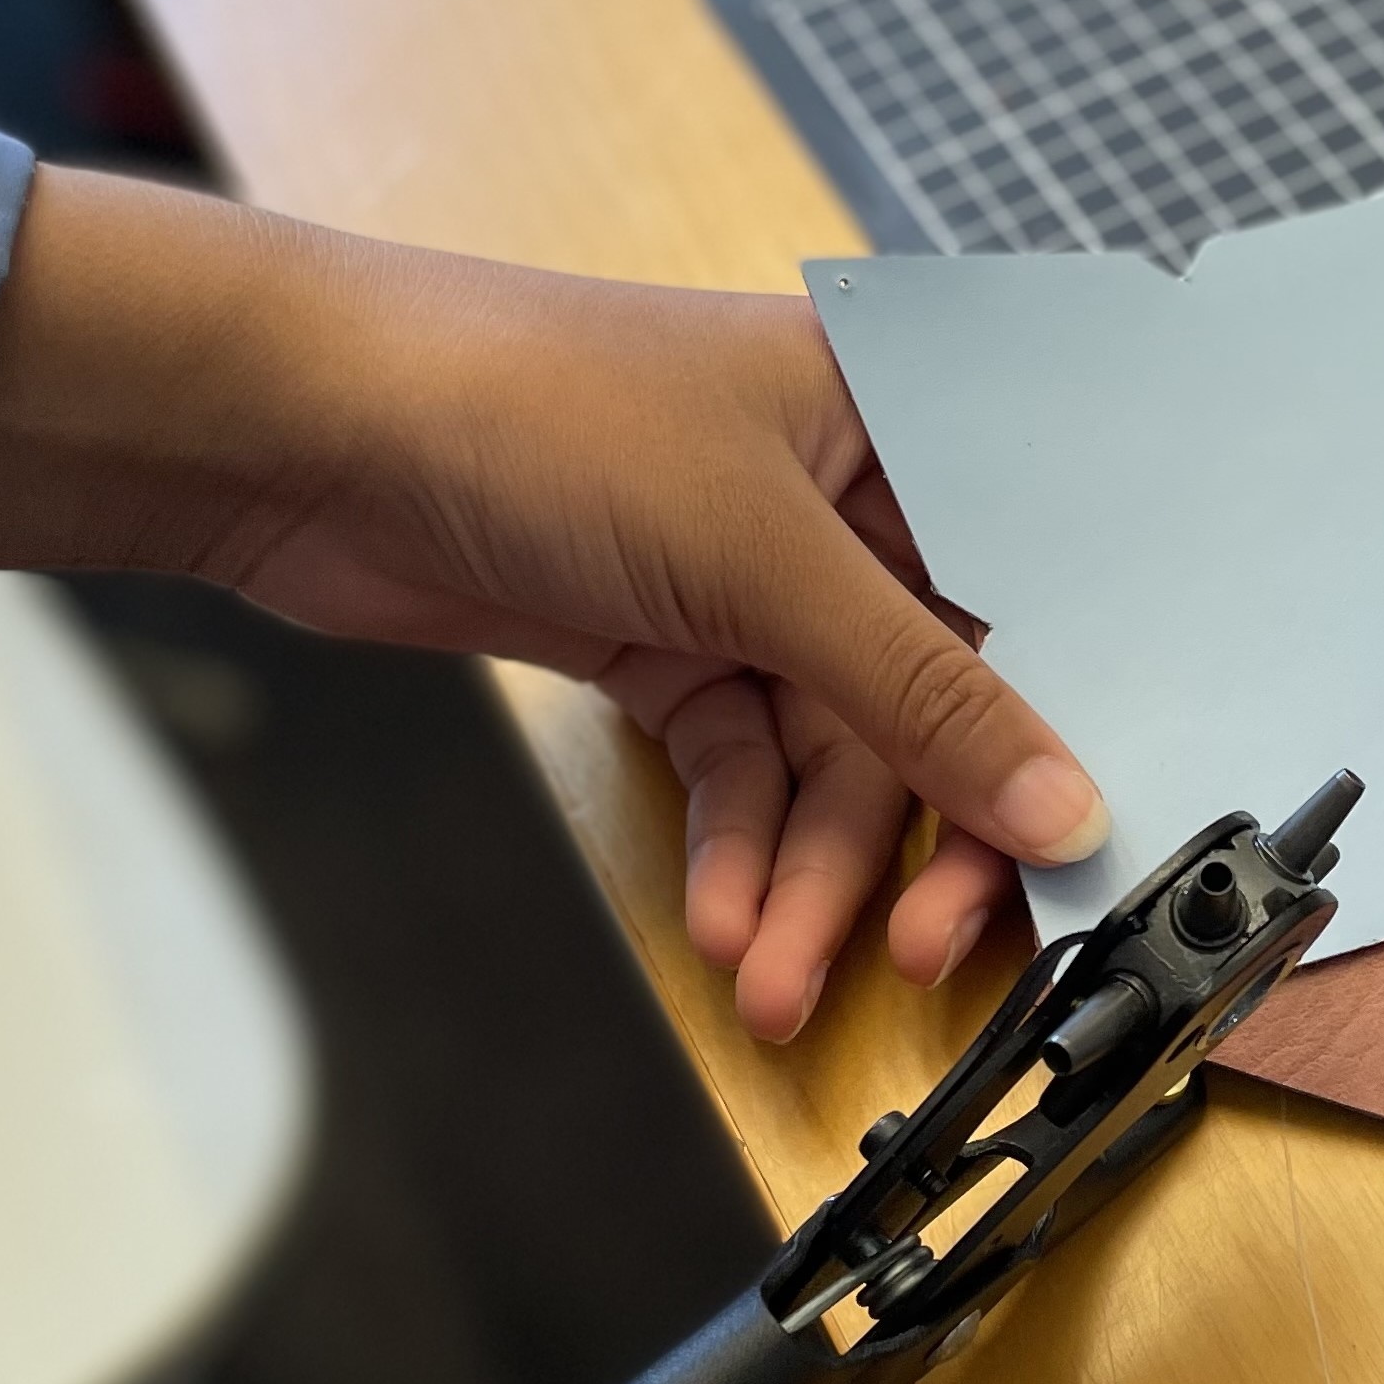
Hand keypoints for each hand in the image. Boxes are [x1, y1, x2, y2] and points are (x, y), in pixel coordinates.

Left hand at [0, 168, 1106, 1038]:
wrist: (308, 430)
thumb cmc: (537, 409)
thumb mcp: (763, 557)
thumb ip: (920, 695)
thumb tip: (1060, 799)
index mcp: (906, 416)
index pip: (1034, 590)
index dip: (1062, 725)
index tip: (1075, 850)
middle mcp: (846, 494)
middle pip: (930, 698)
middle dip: (912, 837)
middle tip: (920, 948)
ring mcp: (750, 572)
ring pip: (829, 754)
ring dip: (808, 872)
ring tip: (779, 975)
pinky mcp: (668, 636)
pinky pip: (741, 767)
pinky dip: (738, 847)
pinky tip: (730, 922)